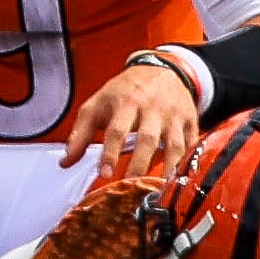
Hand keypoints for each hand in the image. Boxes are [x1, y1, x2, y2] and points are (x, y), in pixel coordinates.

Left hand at [61, 61, 198, 182]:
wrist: (162, 69)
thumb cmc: (125, 91)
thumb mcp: (98, 104)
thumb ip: (81, 133)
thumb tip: (66, 162)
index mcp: (126, 102)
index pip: (117, 130)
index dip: (110, 153)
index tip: (104, 174)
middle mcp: (152, 108)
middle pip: (147, 138)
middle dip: (139, 163)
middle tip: (131, 185)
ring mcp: (174, 116)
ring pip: (174, 144)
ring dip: (168, 167)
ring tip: (159, 189)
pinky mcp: (191, 122)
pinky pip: (193, 145)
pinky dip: (189, 162)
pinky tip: (182, 179)